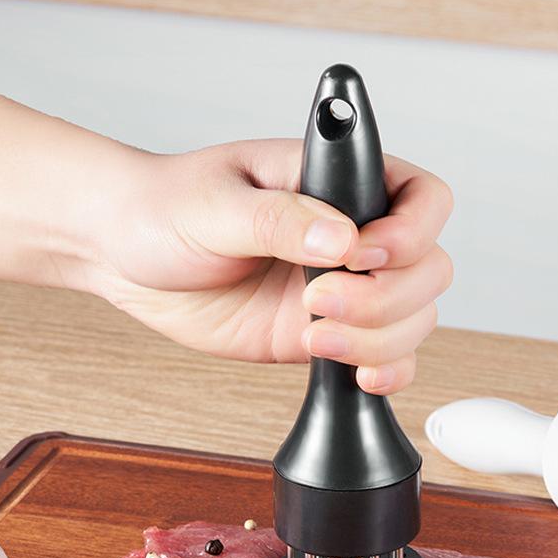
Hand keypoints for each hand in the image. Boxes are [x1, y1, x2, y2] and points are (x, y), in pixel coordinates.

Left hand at [91, 139, 453, 394]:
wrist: (128, 257)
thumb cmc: (166, 209)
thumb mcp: (214, 203)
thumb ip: (279, 218)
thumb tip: (342, 240)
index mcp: (336, 183)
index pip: (422, 198)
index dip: (412, 233)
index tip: (363, 255)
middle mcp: (352, 237)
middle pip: (429, 269)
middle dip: (385, 298)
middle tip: (318, 300)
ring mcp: (343, 289)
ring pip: (412, 319)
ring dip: (378, 339)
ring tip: (310, 336)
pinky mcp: (326, 334)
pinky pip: (384, 357)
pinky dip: (384, 371)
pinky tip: (357, 374)